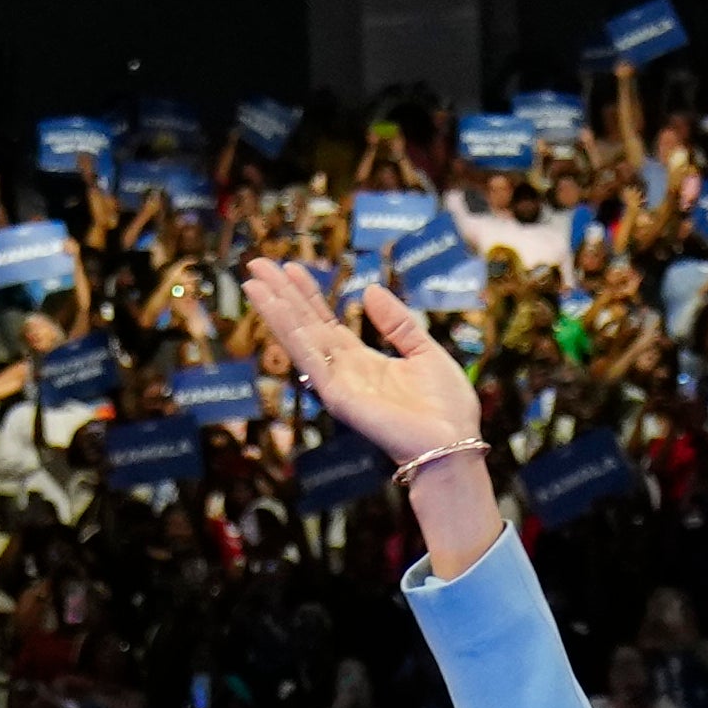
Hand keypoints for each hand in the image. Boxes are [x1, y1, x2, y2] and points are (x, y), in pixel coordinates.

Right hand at [244, 260, 486, 461]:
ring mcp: (338, 385)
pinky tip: (273, 307)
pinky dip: (289, 330)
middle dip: (282, 295)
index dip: (308, 295)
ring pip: (300, 339)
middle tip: (258, 264)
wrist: (454, 444)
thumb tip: (370, 290)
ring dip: (275, 310)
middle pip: (306, 326)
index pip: (326, 322)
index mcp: (364, 362)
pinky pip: (310, 357)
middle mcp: (345, 372)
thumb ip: (398, 323)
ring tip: (253, 281)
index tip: (291, 267)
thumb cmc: (447, 409)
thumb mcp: (425, 351)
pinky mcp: (338, 396)